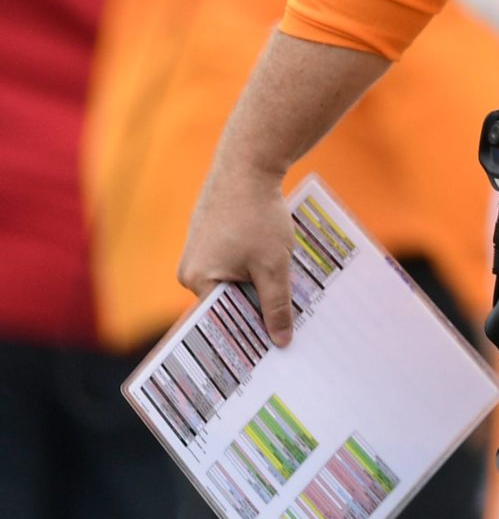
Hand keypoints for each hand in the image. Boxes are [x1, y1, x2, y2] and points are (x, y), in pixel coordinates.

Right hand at [177, 159, 300, 345]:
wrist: (248, 166)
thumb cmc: (258, 216)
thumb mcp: (273, 266)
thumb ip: (276, 305)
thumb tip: (280, 342)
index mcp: (198, 281)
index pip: (223, 320)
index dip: (249, 334)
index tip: (270, 352)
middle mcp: (191, 269)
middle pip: (228, 303)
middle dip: (256, 311)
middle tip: (287, 330)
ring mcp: (200, 252)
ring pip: (235, 282)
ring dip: (259, 286)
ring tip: (287, 295)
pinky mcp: (212, 237)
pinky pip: (235, 263)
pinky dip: (255, 267)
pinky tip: (277, 268)